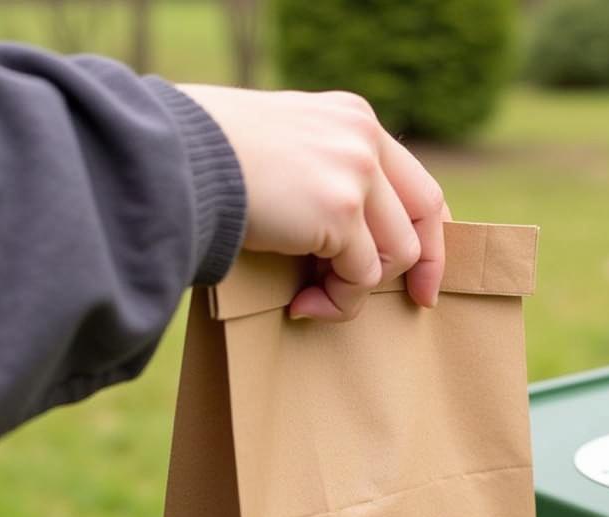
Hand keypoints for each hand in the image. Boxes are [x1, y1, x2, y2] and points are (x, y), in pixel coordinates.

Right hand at [175, 85, 449, 319]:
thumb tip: (354, 239)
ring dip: (356, 290)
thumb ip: (328, 176)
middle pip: (422, 218)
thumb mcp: (287, 149)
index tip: (427, 273)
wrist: (174, 157)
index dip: (433, 232)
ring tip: (313, 298)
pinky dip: (336, 303)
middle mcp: (362, 139)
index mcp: (353, 120)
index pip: (418, 182)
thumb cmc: (211, 161)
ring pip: (394, 256)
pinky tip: (301, 305)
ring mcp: (354, 173)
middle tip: (417, 304)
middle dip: (424, 268)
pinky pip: (361, 279)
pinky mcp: (338, 212)